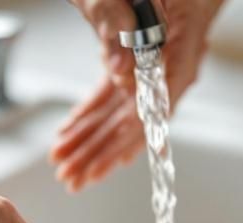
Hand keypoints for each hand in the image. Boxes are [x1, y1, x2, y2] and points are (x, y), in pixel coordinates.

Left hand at [52, 0, 222, 191]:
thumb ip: (123, 24)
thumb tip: (120, 73)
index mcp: (177, 57)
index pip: (152, 110)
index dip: (128, 139)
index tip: (107, 163)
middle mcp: (168, 70)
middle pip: (133, 122)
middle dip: (101, 153)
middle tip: (74, 179)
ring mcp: (151, 70)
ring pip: (118, 115)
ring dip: (90, 142)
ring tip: (64, 167)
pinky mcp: (133, 65)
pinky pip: (111, 99)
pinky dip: (89, 117)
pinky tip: (69, 135)